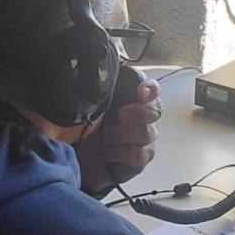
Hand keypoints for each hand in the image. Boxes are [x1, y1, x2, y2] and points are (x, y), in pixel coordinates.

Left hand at [75, 79, 162, 195]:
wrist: (80, 156)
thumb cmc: (87, 127)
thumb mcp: (91, 107)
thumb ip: (103, 90)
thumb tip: (109, 75)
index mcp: (134, 100)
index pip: (153, 90)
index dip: (151, 89)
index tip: (140, 91)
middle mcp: (144, 118)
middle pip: (155, 110)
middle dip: (138, 112)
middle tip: (120, 115)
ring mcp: (145, 140)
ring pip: (145, 133)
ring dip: (120, 134)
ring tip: (104, 137)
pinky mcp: (141, 159)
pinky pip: (137, 153)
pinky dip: (118, 152)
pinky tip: (106, 152)